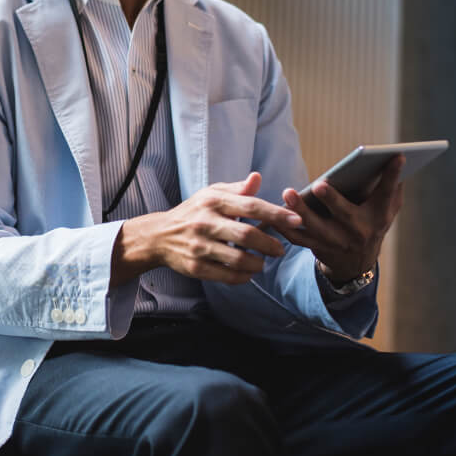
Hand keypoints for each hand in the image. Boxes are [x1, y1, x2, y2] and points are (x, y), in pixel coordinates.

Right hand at [112, 172, 289, 284]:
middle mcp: (205, 222)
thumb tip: (257, 178)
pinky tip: (248, 272)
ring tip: (262, 262)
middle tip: (280, 249)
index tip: (296, 220)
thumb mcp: (211, 194)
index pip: (250, 205)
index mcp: (213, 201)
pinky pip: (226, 275)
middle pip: (246, 235)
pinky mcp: (195, 266)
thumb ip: (237, 189)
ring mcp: (199, 246)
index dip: (275, 213)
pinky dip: (242, 276)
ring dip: (257, 263)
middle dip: (270, 244)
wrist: (159, 235)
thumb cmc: (193, 212)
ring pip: (238, 259)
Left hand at [275, 156, 404, 280]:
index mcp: (379, 217)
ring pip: (317, 228)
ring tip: (288, 193)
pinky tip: (272, 214)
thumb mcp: (386, 210)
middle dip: (333, 200)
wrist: (356, 264)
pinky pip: (297, 239)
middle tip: (320, 184)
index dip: (392, 175)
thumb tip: (396, 159)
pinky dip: (283, 228)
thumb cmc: (371, 223)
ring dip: (301, 212)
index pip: (387, 193)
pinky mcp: (317, 248)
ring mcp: (337, 242)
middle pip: (345, 214)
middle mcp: (359, 231)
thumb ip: (391, 187)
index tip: (396, 156)